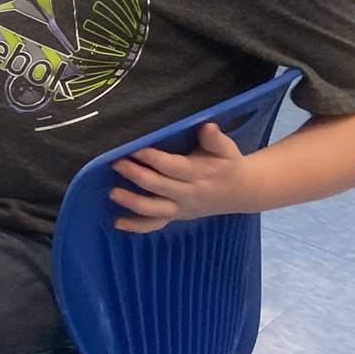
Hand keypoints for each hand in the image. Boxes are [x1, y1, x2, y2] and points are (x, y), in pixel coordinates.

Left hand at [109, 121, 252, 232]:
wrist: (241, 192)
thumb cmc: (227, 164)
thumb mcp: (227, 149)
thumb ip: (215, 139)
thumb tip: (207, 126)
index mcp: (199, 173)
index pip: (173, 167)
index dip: (154, 159)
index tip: (136, 149)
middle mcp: (188, 193)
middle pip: (159, 186)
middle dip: (137, 175)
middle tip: (116, 164)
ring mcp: (180, 208)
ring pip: (155, 210)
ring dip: (133, 202)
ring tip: (113, 193)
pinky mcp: (175, 216)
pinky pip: (155, 225)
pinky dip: (136, 226)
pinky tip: (117, 223)